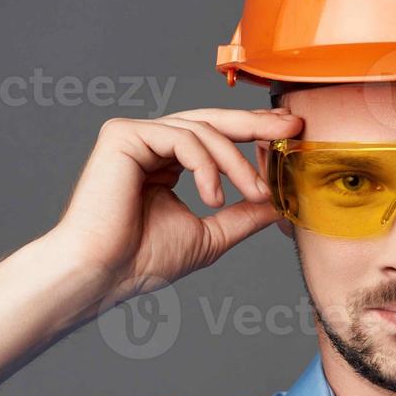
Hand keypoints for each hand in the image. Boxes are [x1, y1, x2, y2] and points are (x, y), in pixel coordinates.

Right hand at [48, 108, 302, 305]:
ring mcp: (135, 136)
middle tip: (291, 128)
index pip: (216, 136)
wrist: (104, 274)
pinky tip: (213, 197)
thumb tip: (280, 202)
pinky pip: (181, 137)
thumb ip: (243, 215)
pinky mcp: (123, 135)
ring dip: (237, 162)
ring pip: (203, 130)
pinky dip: (206, 165)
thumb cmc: (143, 261)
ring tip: (254, 194)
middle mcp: (150, 143)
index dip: (254, 133)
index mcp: (167, 162)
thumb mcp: (212, 234)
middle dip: (256, 124)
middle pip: (212, 121)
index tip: (290, 136)